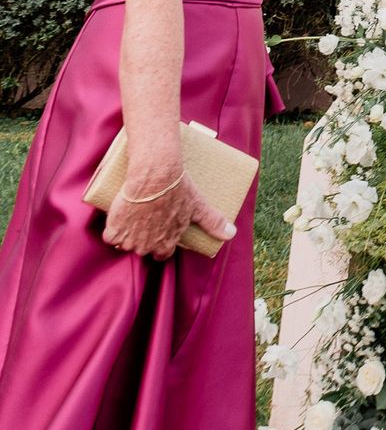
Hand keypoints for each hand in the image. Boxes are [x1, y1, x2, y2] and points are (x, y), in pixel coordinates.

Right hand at [102, 172, 236, 260]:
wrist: (153, 175)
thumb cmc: (178, 189)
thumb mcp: (198, 206)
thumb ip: (213, 222)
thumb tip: (231, 234)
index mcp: (166, 243)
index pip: (162, 254)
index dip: (161, 244)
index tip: (159, 231)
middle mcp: (146, 247)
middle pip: (143, 248)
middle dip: (143, 238)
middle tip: (146, 218)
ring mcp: (129, 240)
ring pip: (125, 244)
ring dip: (126, 234)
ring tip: (133, 215)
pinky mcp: (114, 229)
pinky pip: (110, 236)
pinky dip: (112, 228)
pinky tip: (118, 217)